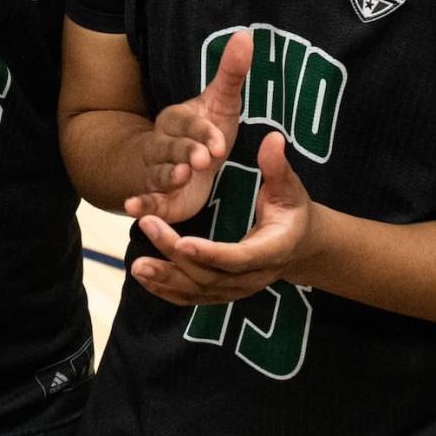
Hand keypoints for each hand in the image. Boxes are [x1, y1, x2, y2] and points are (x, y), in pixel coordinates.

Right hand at [124, 28, 250, 226]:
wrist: (185, 162)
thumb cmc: (205, 130)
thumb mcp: (223, 103)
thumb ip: (231, 72)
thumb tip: (246, 34)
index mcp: (176, 119)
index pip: (189, 123)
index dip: (203, 133)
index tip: (220, 143)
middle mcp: (162, 144)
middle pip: (170, 147)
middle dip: (186, 152)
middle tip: (203, 160)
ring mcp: (157, 171)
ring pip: (158, 172)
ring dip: (167, 176)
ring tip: (181, 178)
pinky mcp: (159, 197)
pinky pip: (147, 200)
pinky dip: (140, 204)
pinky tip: (134, 208)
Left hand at [130, 131, 314, 305]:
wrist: (299, 245)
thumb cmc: (292, 209)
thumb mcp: (289, 187)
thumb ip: (277, 167)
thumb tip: (273, 138)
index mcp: (272, 250)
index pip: (239, 258)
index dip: (211, 254)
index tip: (182, 242)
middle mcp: (253, 277)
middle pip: (210, 274)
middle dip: (175, 254)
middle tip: (147, 225)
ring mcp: (237, 289)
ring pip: (198, 291)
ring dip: (166, 279)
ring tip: (136, 265)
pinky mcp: (222, 293)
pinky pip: (193, 297)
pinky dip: (167, 290)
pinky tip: (144, 278)